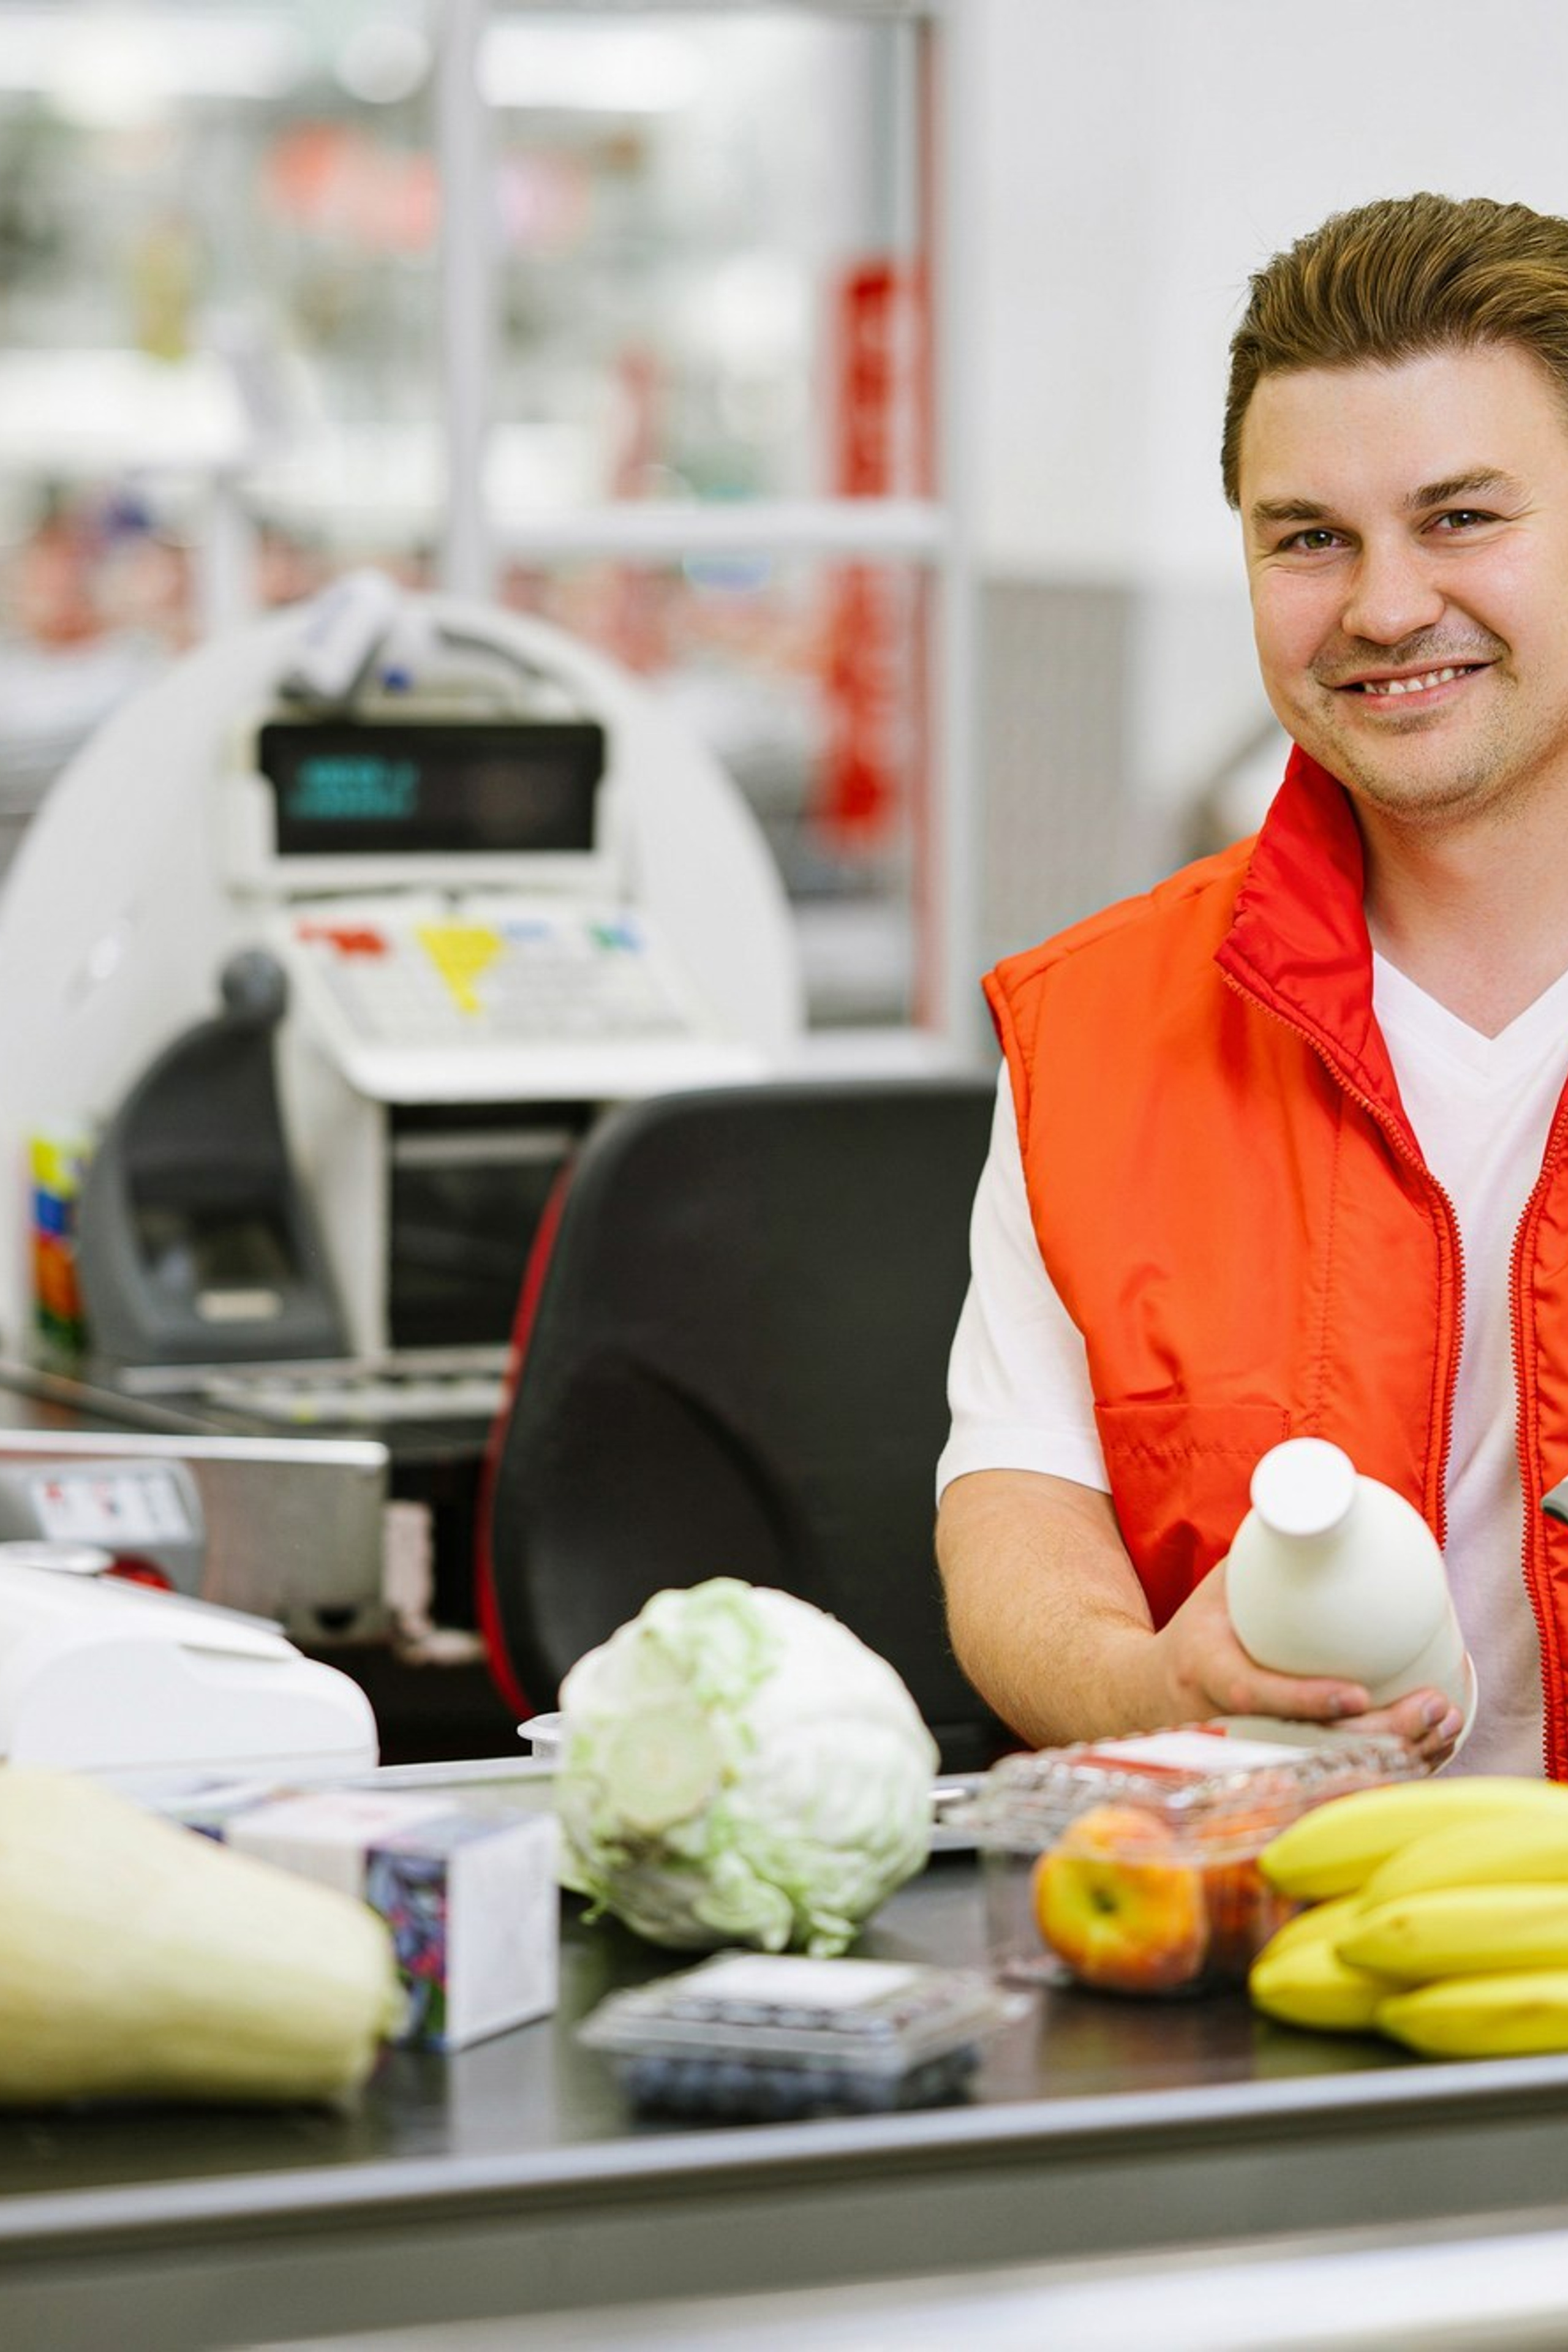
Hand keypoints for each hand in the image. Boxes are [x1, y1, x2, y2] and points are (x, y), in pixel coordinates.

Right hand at [1134, 1569, 1464, 1769]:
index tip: (1359, 1695)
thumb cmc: (1199, 1630)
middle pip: (1310, 1748)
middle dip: (1380, 1736)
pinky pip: (1339, 1783)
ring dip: (1398, 1756)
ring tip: (1445, 1722)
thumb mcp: (1218, 1590)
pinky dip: (1389, 1773)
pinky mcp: (1280, 1774)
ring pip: (1332, 1773)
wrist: (1153, 1694)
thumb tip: (1333, 1508)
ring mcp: (1256, 1757)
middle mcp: (1229, 1726)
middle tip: (1433, 1706)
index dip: (1306, 1700)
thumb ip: (1265, 1559)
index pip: (1253, 1694)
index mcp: (1206, 1672)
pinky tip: (1430, 1750)